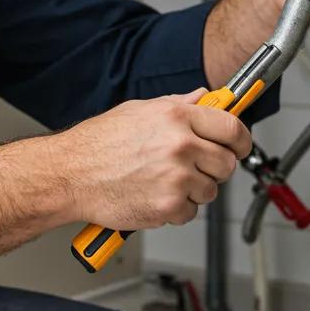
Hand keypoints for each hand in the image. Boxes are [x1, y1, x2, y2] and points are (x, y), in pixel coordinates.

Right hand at [52, 88, 251, 230]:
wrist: (69, 175)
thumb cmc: (97, 144)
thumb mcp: (138, 110)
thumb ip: (177, 105)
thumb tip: (203, 97)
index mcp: (176, 117)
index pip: (232, 128)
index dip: (240, 140)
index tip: (238, 146)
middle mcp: (180, 145)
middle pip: (227, 163)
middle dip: (214, 167)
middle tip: (193, 167)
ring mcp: (176, 178)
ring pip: (209, 191)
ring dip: (193, 190)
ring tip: (163, 181)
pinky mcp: (168, 207)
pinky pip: (190, 212)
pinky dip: (175, 210)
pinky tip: (153, 195)